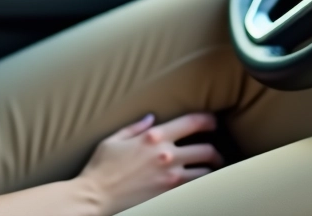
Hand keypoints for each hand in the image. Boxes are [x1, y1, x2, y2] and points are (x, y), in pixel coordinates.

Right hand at [74, 112, 222, 215]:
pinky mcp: (169, 195)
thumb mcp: (114, 139)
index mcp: (154, 137)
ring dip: (210, 171)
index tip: (212, 122)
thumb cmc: (101, 166)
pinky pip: (195, 189)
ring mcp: (170, 178)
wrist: (96, 195)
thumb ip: (135, 127)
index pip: (191, 123)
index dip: (207, 120)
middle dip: (215, 152)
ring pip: (206, 174)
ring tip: (209, 172)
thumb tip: (151, 117)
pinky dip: (200, 186)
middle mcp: (167, 155)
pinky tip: (198, 185)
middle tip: (214, 154)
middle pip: (206, 151)